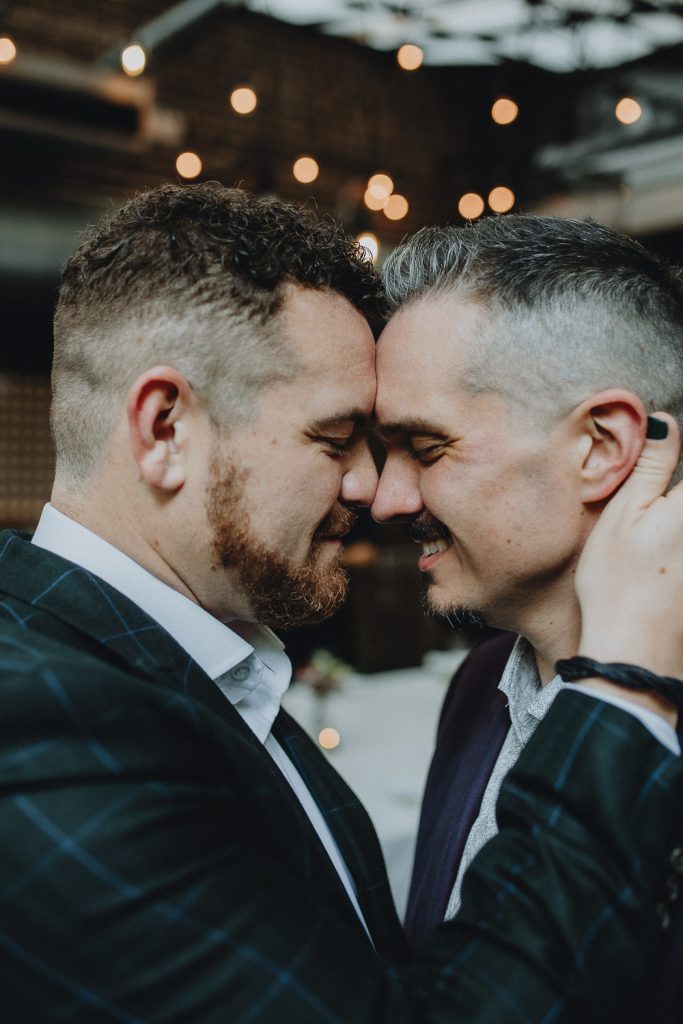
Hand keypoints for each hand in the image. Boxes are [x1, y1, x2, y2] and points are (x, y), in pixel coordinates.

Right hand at [576, 413, 682, 683]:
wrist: (634, 654)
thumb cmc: (618, 584)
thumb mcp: (623, 515)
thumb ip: (652, 464)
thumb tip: (669, 421)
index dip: (674, 453)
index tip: (663, 460)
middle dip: (673, 491)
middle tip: (650, 508)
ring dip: (672, 516)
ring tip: (650, 542)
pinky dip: (675, 545)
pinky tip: (663, 559)